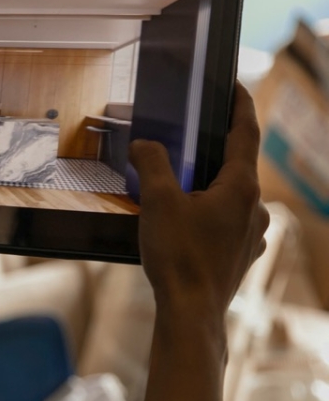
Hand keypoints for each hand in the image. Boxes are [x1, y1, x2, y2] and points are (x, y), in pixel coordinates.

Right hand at [132, 81, 269, 400]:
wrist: (191, 314)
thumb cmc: (179, 257)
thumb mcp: (158, 202)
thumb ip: (152, 165)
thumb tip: (144, 144)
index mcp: (240, 188)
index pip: (245, 133)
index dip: (239, 105)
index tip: (235, 85)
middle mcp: (255, 209)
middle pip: (238, 167)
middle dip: (215, 152)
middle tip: (194, 139)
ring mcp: (252, 236)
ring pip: (233, 199)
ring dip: (211, 188)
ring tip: (182, 187)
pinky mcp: (241, 257)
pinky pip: (229, 225)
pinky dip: (211, 216)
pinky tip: (188, 225)